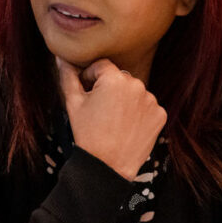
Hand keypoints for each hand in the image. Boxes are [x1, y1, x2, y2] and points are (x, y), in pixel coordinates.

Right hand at [57, 57, 165, 179]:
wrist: (108, 165)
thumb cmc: (87, 132)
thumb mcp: (72, 103)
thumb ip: (68, 76)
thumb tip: (61, 57)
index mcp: (114, 78)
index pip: (101, 65)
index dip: (90, 77)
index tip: (86, 94)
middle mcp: (137, 84)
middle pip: (119, 77)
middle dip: (108, 88)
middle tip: (98, 109)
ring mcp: (151, 100)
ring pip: (133, 91)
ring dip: (124, 99)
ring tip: (113, 119)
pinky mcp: (160, 114)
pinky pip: (146, 105)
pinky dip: (137, 112)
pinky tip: (126, 126)